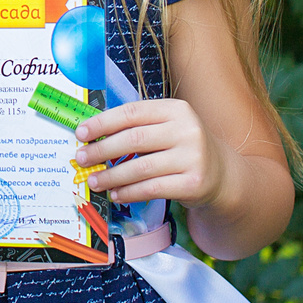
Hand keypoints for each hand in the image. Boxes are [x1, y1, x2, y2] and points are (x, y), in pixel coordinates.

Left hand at [73, 98, 222, 208]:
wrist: (221, 174)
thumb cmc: (182, 148)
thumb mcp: (167, 128)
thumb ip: (137, 127)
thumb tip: (93, 136)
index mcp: (176, 109)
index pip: (132, 112)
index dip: (103, 122)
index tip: (81, 133)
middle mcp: (187, 130)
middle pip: (134, 139)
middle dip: (102, 150)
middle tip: (82, 158)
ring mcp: (193, 157)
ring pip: (141, 167)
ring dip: (111, 176)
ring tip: (94, 180)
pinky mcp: (193, 183)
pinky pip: (152, 188)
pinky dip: (129, 192)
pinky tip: (115, 194)